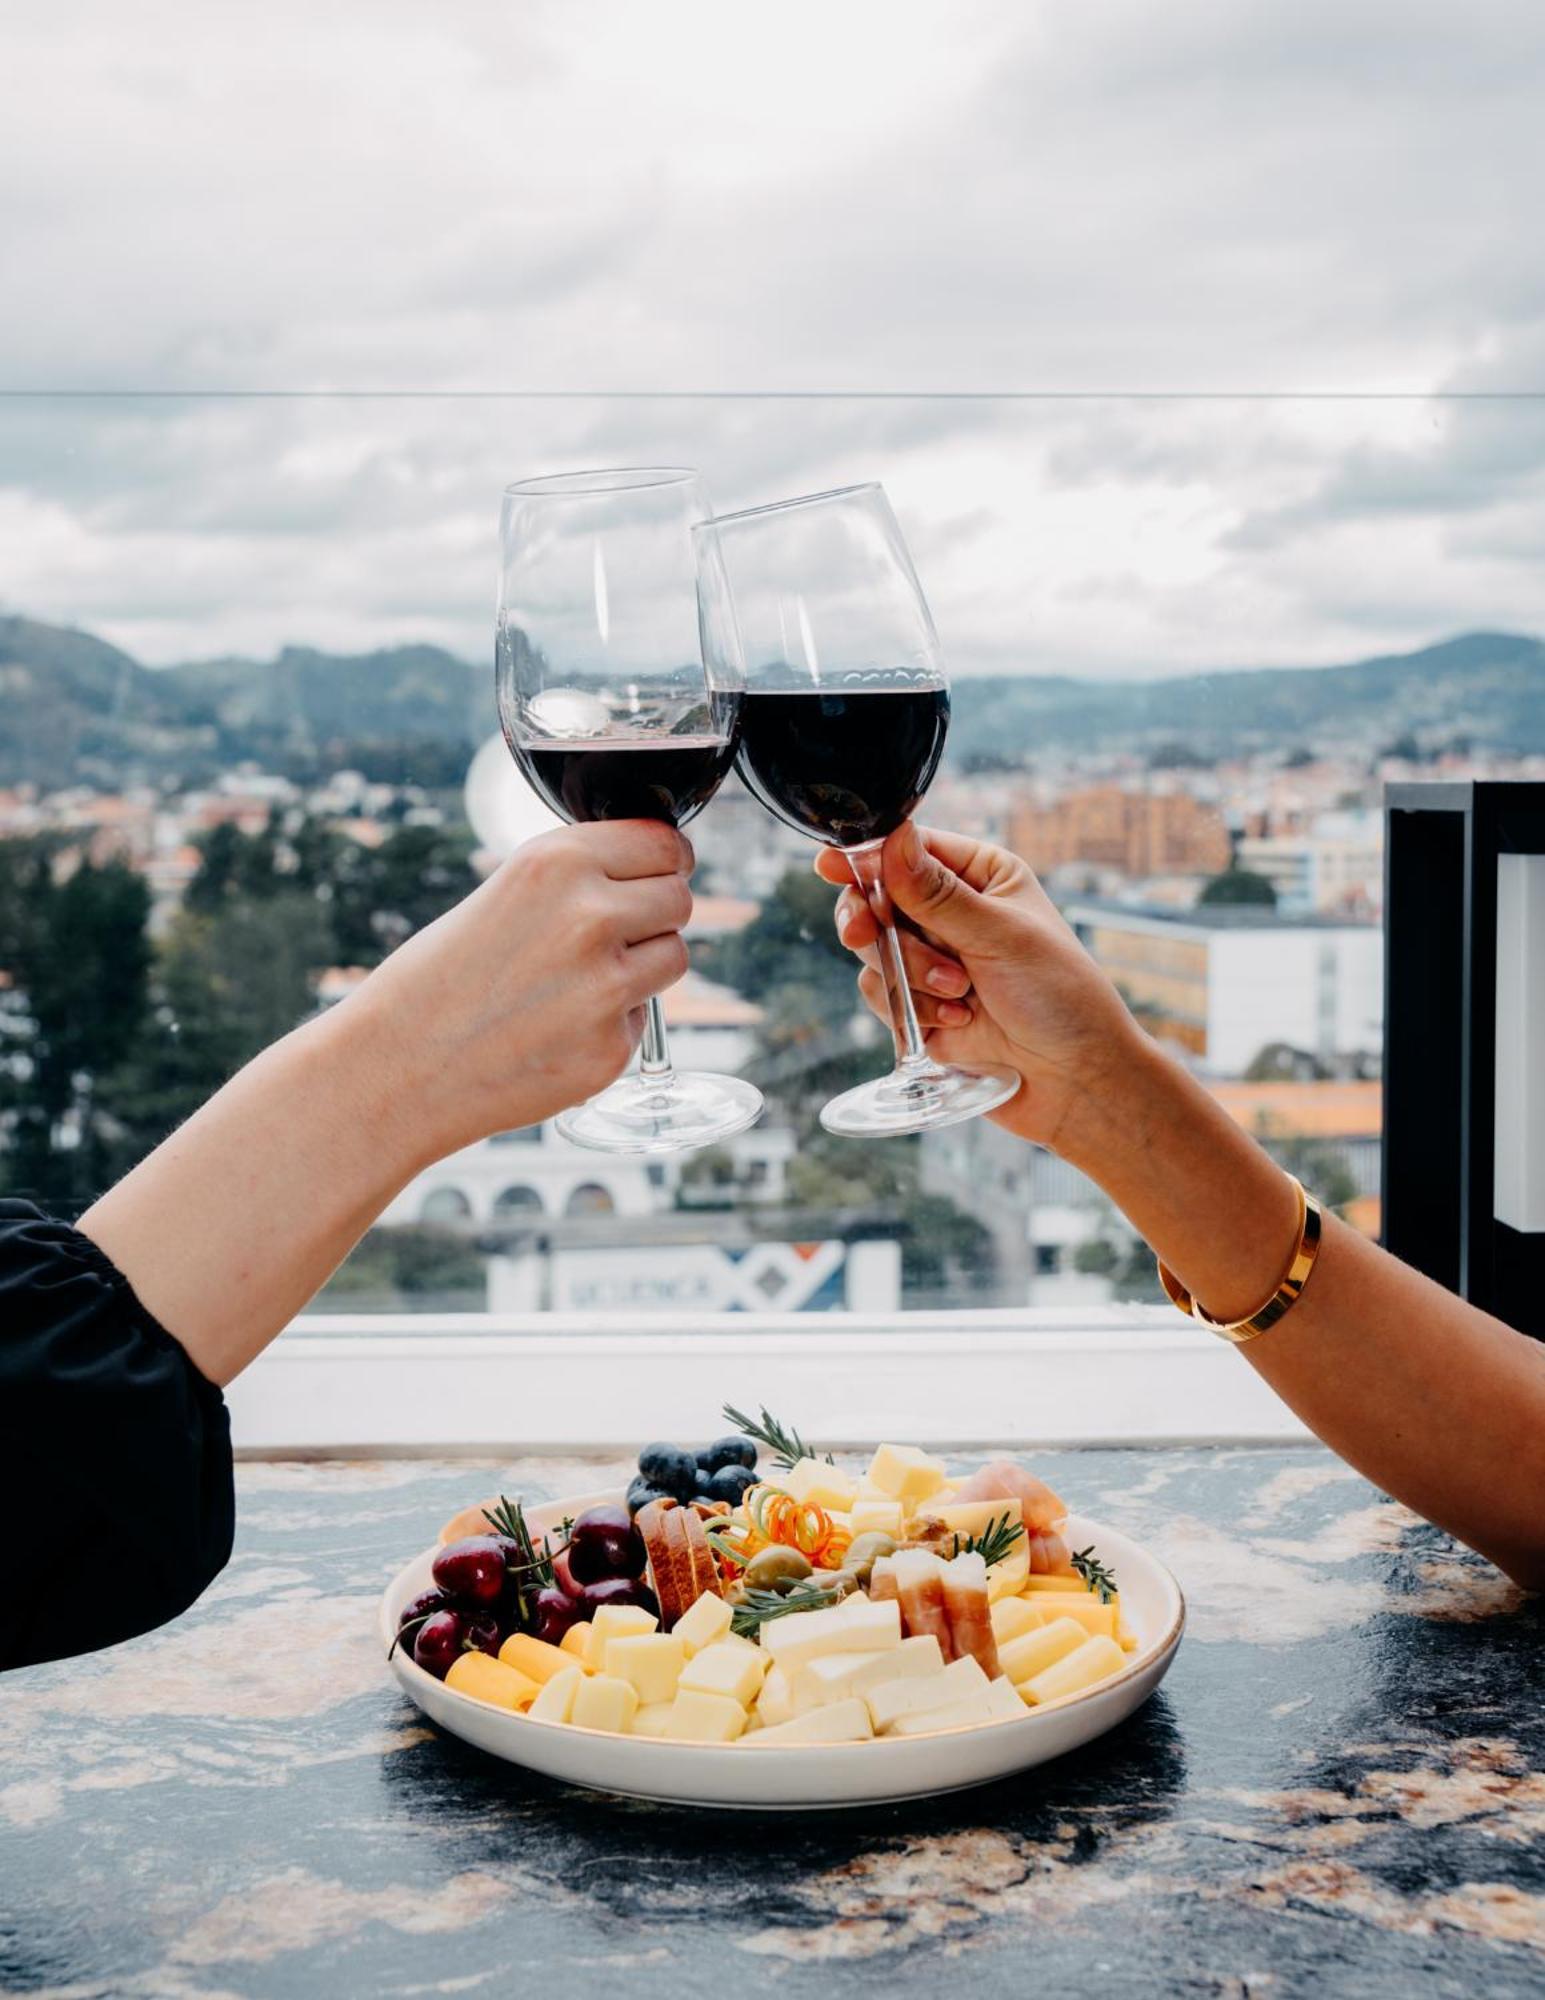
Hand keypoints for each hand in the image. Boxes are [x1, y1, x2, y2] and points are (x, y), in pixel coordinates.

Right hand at [357, 819, 693, 1159]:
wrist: (395, 1067)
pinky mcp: (610, 1049)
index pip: (663, 843)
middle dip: (655, 914)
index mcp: (557, 862)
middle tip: (611, 936)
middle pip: (678, 898)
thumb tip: (655, 871)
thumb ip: (579, 878)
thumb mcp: (506, 892)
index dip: (664, 860)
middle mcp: (589, 917)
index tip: (660, 871)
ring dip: (644, 966)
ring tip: (577, 982)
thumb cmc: (439, 978)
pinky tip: (556, 1030)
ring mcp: (605, 987)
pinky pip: (642, 1019)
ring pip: (674, 956)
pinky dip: (613, 1023)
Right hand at [815, 822, 1148, 1157]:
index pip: (911, 850)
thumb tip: (893, 839)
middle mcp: (953, 913)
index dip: (869, 856)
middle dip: (877, 923)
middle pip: (877, 897)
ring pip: (873, 949)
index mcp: (981, 876)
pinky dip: (910, 1009)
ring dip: (910, 974)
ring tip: (959, 994)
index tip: (832, 866)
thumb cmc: (1061, 997)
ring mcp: (933, 960)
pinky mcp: (919, 1006)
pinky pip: (880, 994)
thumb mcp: (1001, 935)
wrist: (1075, 1081)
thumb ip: (938, 893)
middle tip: (865, 934)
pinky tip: (957, 1022)